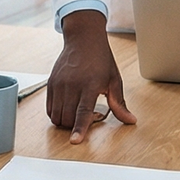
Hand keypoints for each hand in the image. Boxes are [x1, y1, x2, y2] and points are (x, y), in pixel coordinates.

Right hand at [47, 9, 136, 142]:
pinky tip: (67, 108)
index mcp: (90, 84)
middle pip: (67, 118)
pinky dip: (56, 114)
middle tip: (87, 117)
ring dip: (65, 122)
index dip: (79, 128)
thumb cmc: (101, 59)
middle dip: (75, 126)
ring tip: (76, 112)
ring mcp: (59, 84)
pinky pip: (49, 108)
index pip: (83, 112)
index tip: (75, 141)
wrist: (83, 38)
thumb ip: (119, 103)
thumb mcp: (114, 80)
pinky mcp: (51, 83)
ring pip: (56, 115)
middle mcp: (72, 85)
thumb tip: (130, 120)